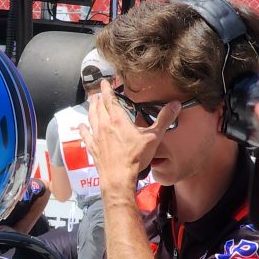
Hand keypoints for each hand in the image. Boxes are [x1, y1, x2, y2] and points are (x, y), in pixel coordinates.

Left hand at [78, 80, 180, 194]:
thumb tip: (175, 104)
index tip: (104, 82)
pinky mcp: (93, 148)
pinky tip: (82, 125)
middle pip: (98, 108)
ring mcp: (96, 137)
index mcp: (118, 120)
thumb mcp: (153, 137)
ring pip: (91, 118)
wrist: (118, 176)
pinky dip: (84, 129)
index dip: (107, 90)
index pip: (110, 100)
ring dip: (91, 109)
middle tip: (97, 92)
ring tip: (90, 103)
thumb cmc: (135, 157)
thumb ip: (164, 119)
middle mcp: (104, 126)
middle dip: (97, 98)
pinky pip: (86, 135)